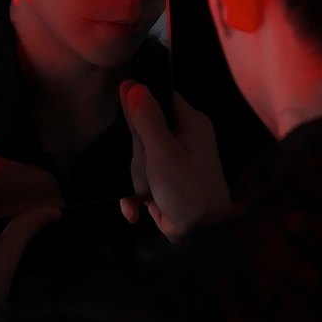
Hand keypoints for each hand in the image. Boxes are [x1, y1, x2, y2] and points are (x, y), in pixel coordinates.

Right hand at [119, 80, 231, 242]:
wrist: (204, 238)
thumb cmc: (188, 191)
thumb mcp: (163, 154)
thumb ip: (146, 120)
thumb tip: (131, 84)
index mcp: (190, 123)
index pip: (160, 97)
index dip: (139, 98)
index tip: (117, 107)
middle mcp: (184, 138)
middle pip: (144, 130)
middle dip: (136, 153)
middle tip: (142, 167)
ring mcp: (173, 162)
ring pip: (138, 157)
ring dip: (133, 178)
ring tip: (141, 193)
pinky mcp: (163, 183)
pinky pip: (140, 180)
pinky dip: (134, 196)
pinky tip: (133, 211)